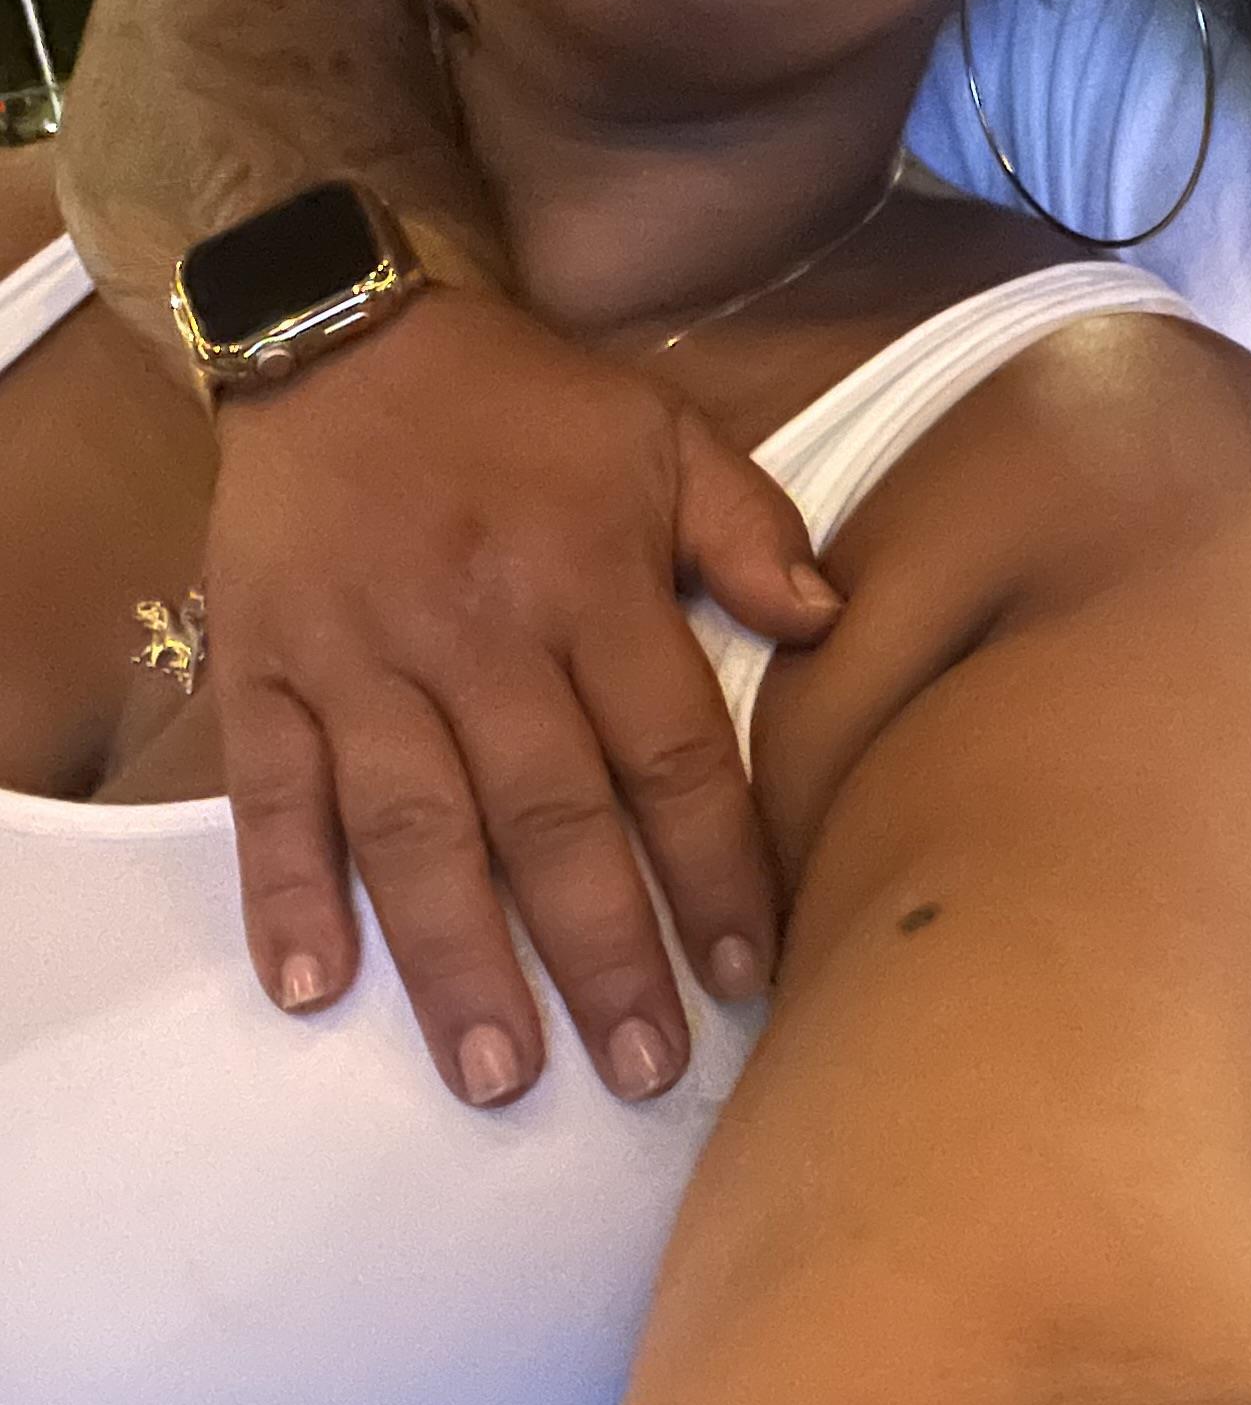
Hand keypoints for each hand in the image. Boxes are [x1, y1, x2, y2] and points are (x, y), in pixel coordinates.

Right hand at [205, 288, 841, 1106]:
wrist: (338, 332)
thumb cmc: (523, 404)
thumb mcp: (662, 433)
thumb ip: (750, 533)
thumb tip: (833, 627)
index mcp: (589, 580)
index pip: (668, 751)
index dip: (715, 867)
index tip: (749, 971)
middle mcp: (477, 631)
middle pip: (550, 815)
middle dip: (604, 952)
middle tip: (644, 1070)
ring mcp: (359, 656)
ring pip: (413, 827)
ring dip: (458, 957)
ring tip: (501, 1072)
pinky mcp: (263, 666)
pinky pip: (270, 794)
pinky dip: (284, 891)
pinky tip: (313, 989)